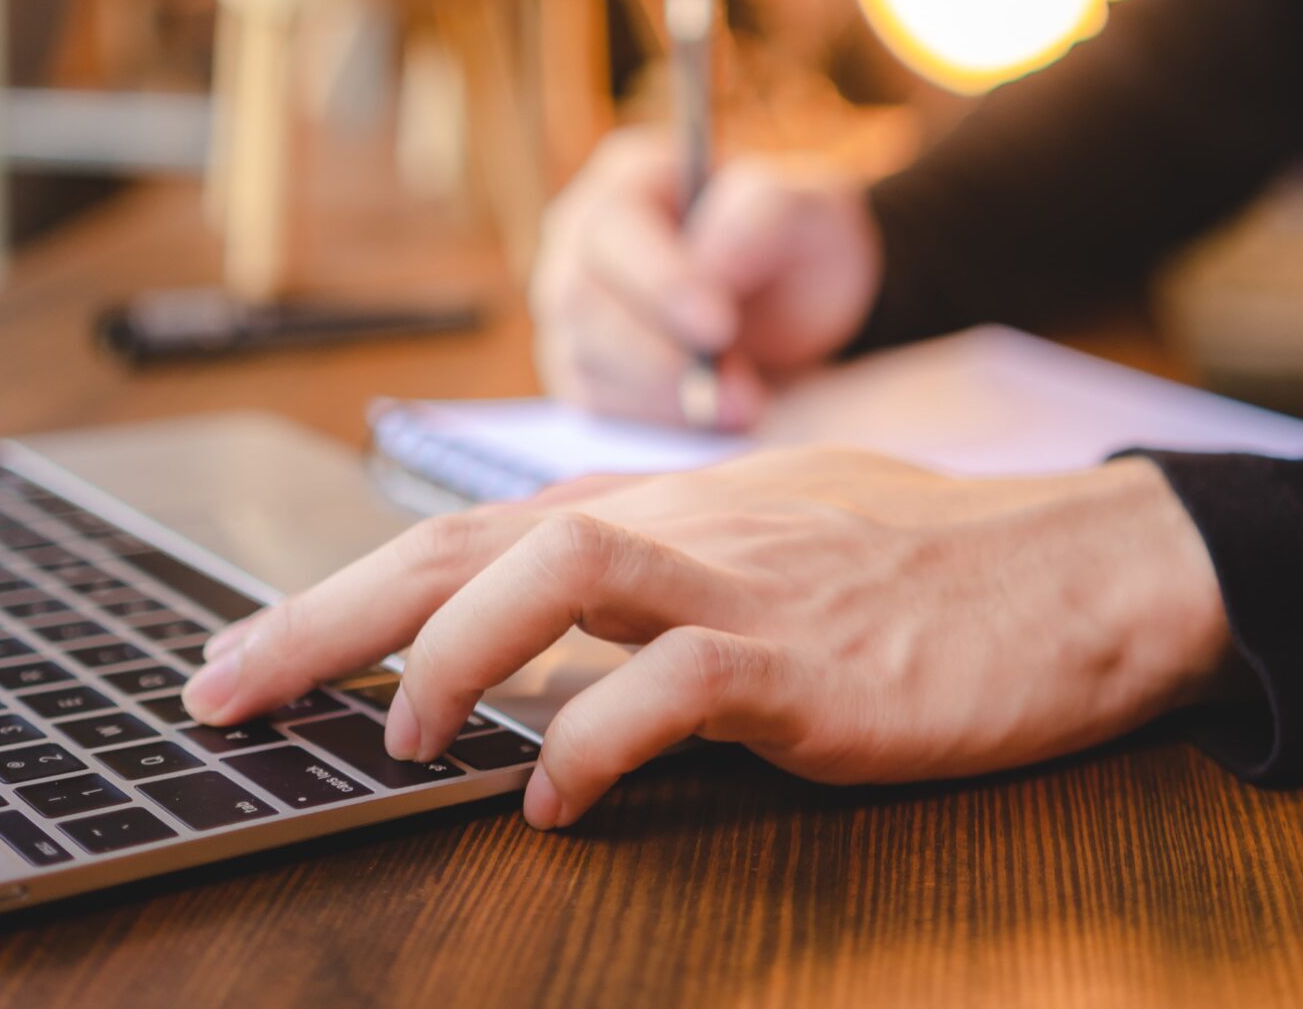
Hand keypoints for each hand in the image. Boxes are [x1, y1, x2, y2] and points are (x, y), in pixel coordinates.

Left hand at [182, 449, 1232, 829]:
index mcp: (653, 504)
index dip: (338, 595)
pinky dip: (596, 738)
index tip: (239, 656)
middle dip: (328, 616)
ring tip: (390, 734)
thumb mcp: (758, 550)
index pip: (458, 534)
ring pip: (560, 567)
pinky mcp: (810, 656)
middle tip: (219, 691)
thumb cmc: (918, 563)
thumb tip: (533, 660)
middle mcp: (676, 525)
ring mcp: (743, 583)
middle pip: (467, 542)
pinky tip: (551, 799)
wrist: (1082, 568)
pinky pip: (679, 680)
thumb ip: (643, 588)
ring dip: (453, 649)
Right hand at [528, 127, 883, 427]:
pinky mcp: (583, 367)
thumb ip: (760, 214)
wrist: (801, 306)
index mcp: (628, 179)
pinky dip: (657, 421)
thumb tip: (707, 268)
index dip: (659, 280)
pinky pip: (594, 405)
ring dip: (664, 397)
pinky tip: (712, 417)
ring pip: (582, 360)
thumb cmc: (797, 241)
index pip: (613, 228)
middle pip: (580, 301)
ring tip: (744, 406)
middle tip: (741, 394)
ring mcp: (575, 308)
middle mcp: (582, 240)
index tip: (720, 326)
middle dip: (660, 356)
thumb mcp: (805, 208)